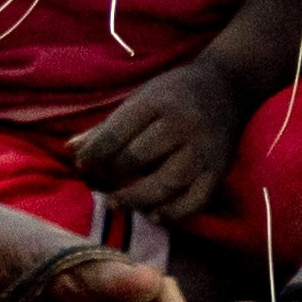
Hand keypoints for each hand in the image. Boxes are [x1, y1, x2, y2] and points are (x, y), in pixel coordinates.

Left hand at [65, 57, 258, 223]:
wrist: (228, 86)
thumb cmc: (175, 93)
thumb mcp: (141, 98)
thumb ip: (108, 127)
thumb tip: (73, 150)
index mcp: (157, 102)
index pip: (116, 134)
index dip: (93, 155)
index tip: (83, 164)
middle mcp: (181, 125)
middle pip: (137, 159)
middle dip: (111, 176)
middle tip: (100, 184)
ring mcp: (202, 150)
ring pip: (165, 184)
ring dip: (136, 199)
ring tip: (118, 202)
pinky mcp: (218, 170)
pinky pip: (194, 202)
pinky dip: (172, 214)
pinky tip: (153, 215)